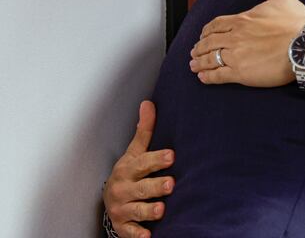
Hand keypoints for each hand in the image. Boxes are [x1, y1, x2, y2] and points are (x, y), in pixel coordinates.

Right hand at [103, 101, 174, 237]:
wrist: (109, 201)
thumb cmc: (129, 173)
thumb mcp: (134, 153)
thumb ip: (144, 131)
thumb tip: (148, 103)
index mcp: (128, 169)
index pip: (142, 163)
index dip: (156, 159)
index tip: (171, 156)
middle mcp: (123, 189)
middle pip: (140, 188)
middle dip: (155, 186)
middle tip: (171, 184)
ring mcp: (123, 208)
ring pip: (136, 210)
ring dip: (149, 210)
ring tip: (162, 210)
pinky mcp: (124, 226)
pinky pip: (130, 232)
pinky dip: (138, 234)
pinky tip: (148, 236)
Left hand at [190, 0, 304, 85]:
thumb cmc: (296, 23)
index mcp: (242, 20)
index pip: (217, 25)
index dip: (207, 30)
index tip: (203, 35)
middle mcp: (235, 38)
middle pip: (210, 42)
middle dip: (200, 47)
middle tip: (195, 51)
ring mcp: (236, 56)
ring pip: (211, 58)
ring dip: (200, 62)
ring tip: (194, 66)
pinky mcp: (242, 73)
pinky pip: (219, 75)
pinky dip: (209, 77)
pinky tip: (203, 78)